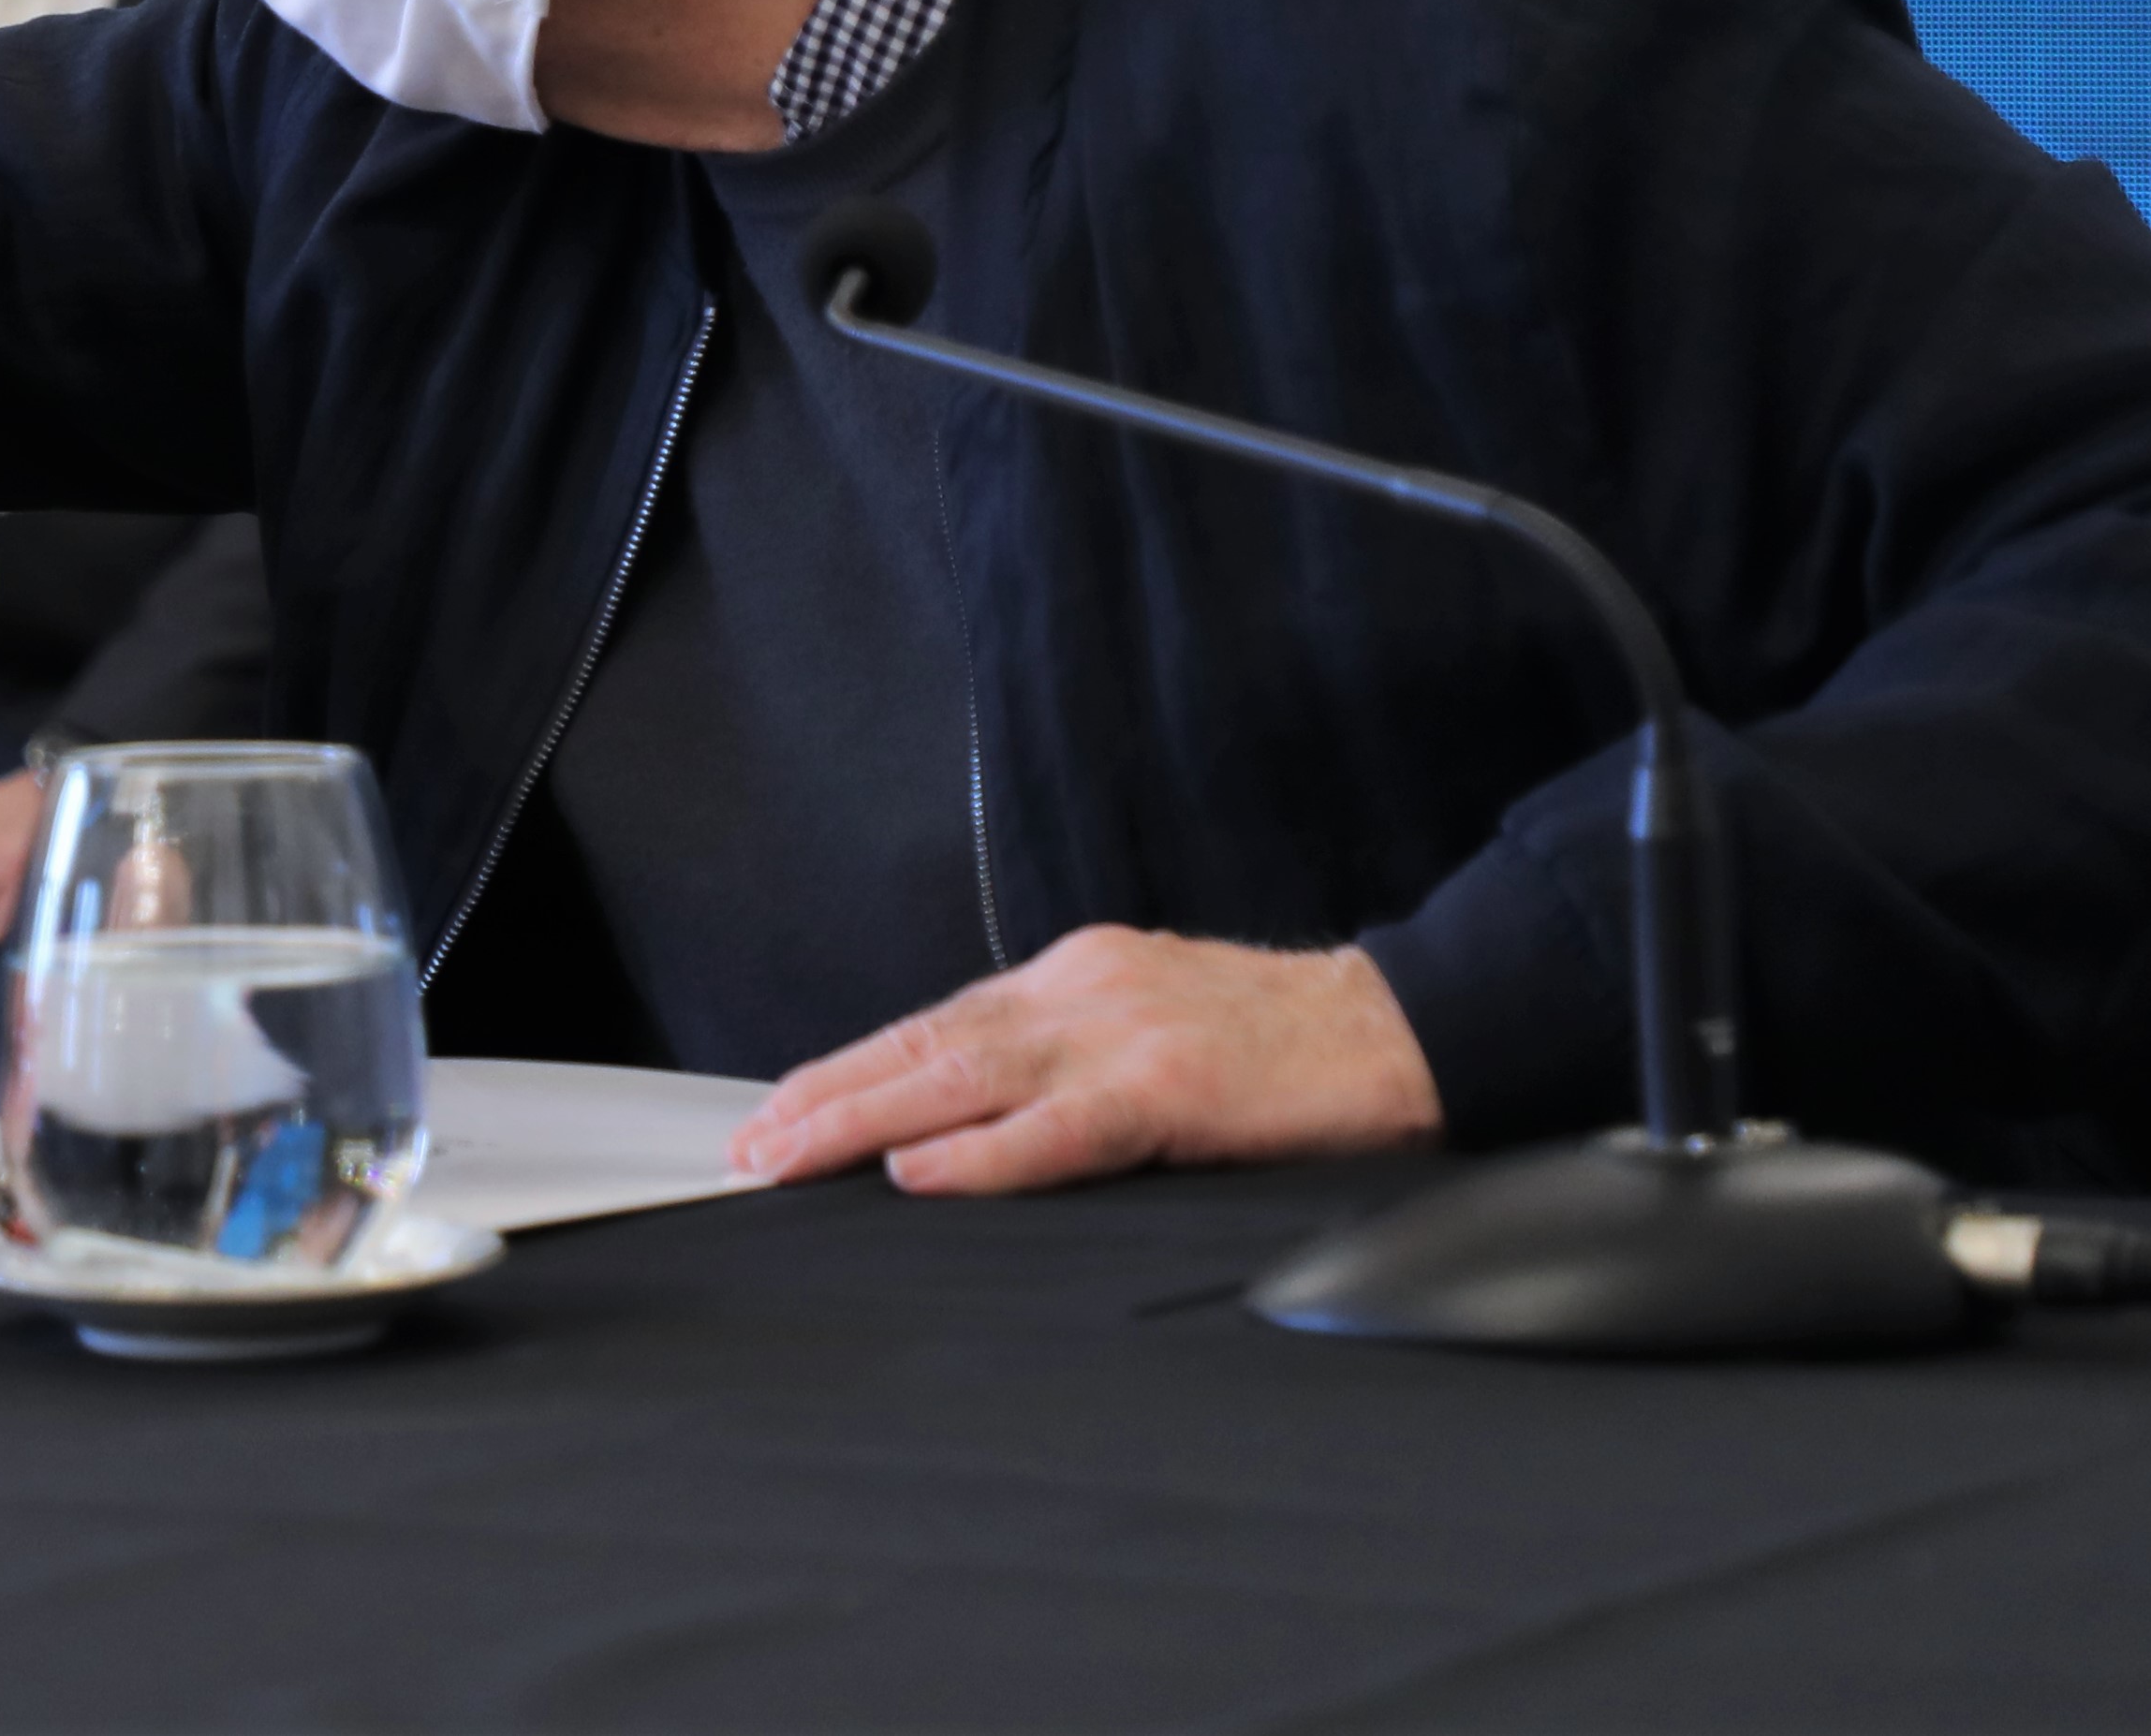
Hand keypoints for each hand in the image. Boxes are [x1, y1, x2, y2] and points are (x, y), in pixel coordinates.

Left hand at [728, 927, 1442, 1195]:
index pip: (936, 1025)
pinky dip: (980, 1153)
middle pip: (925, 1045)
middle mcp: (1081, 993)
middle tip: (751, 1144)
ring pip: (962, 1077)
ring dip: (863, 1121)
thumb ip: (1067, 1059)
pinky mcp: (1172, 1089)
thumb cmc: (1283, 1045)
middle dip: (827, 1096)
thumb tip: (973, 1114)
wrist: (1400, 1028)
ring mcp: (1123, 1036)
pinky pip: (1057, 1129)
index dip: (851, 1069)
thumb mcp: (1151, 1023)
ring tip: (790, 1155)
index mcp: (1075, 978)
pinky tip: (919, 1172)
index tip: (782, 1108)